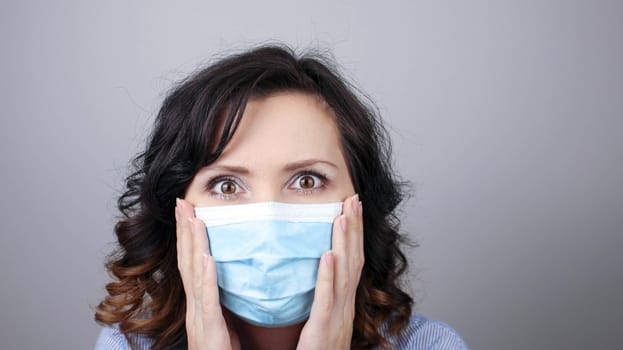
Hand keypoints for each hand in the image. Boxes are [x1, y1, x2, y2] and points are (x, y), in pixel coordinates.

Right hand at [175, 198, 240, 349]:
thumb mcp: (223, 324)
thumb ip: (222, 302)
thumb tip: (228, 278)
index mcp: (200, 305)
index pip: (193, 262)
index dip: (189, 235)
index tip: (189, 209)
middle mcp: (195, 308)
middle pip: (187, 261)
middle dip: (184, 230)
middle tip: (182, 201)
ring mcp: (199, 319)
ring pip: (193, 274)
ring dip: (192, 244)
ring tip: (192, 218)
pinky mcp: (210, 331)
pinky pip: (207, 300)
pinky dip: (205, 277)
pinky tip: (206, 256)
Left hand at [297, 194, 364, 349]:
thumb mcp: (327, 319)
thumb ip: (326, 296)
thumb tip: (322, 268)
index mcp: (345, 301)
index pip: (353, 260)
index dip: (354, 233)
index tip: (352, 208)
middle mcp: (346, 305)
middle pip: (354, 259)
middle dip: (354, 228)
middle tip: (353, 199)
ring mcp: (338, 315)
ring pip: (344, 273)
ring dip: (345, 243)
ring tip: (342, 216)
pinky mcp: (325, 327)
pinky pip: (327, 298)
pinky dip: (328, 276)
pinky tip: (328, 255)